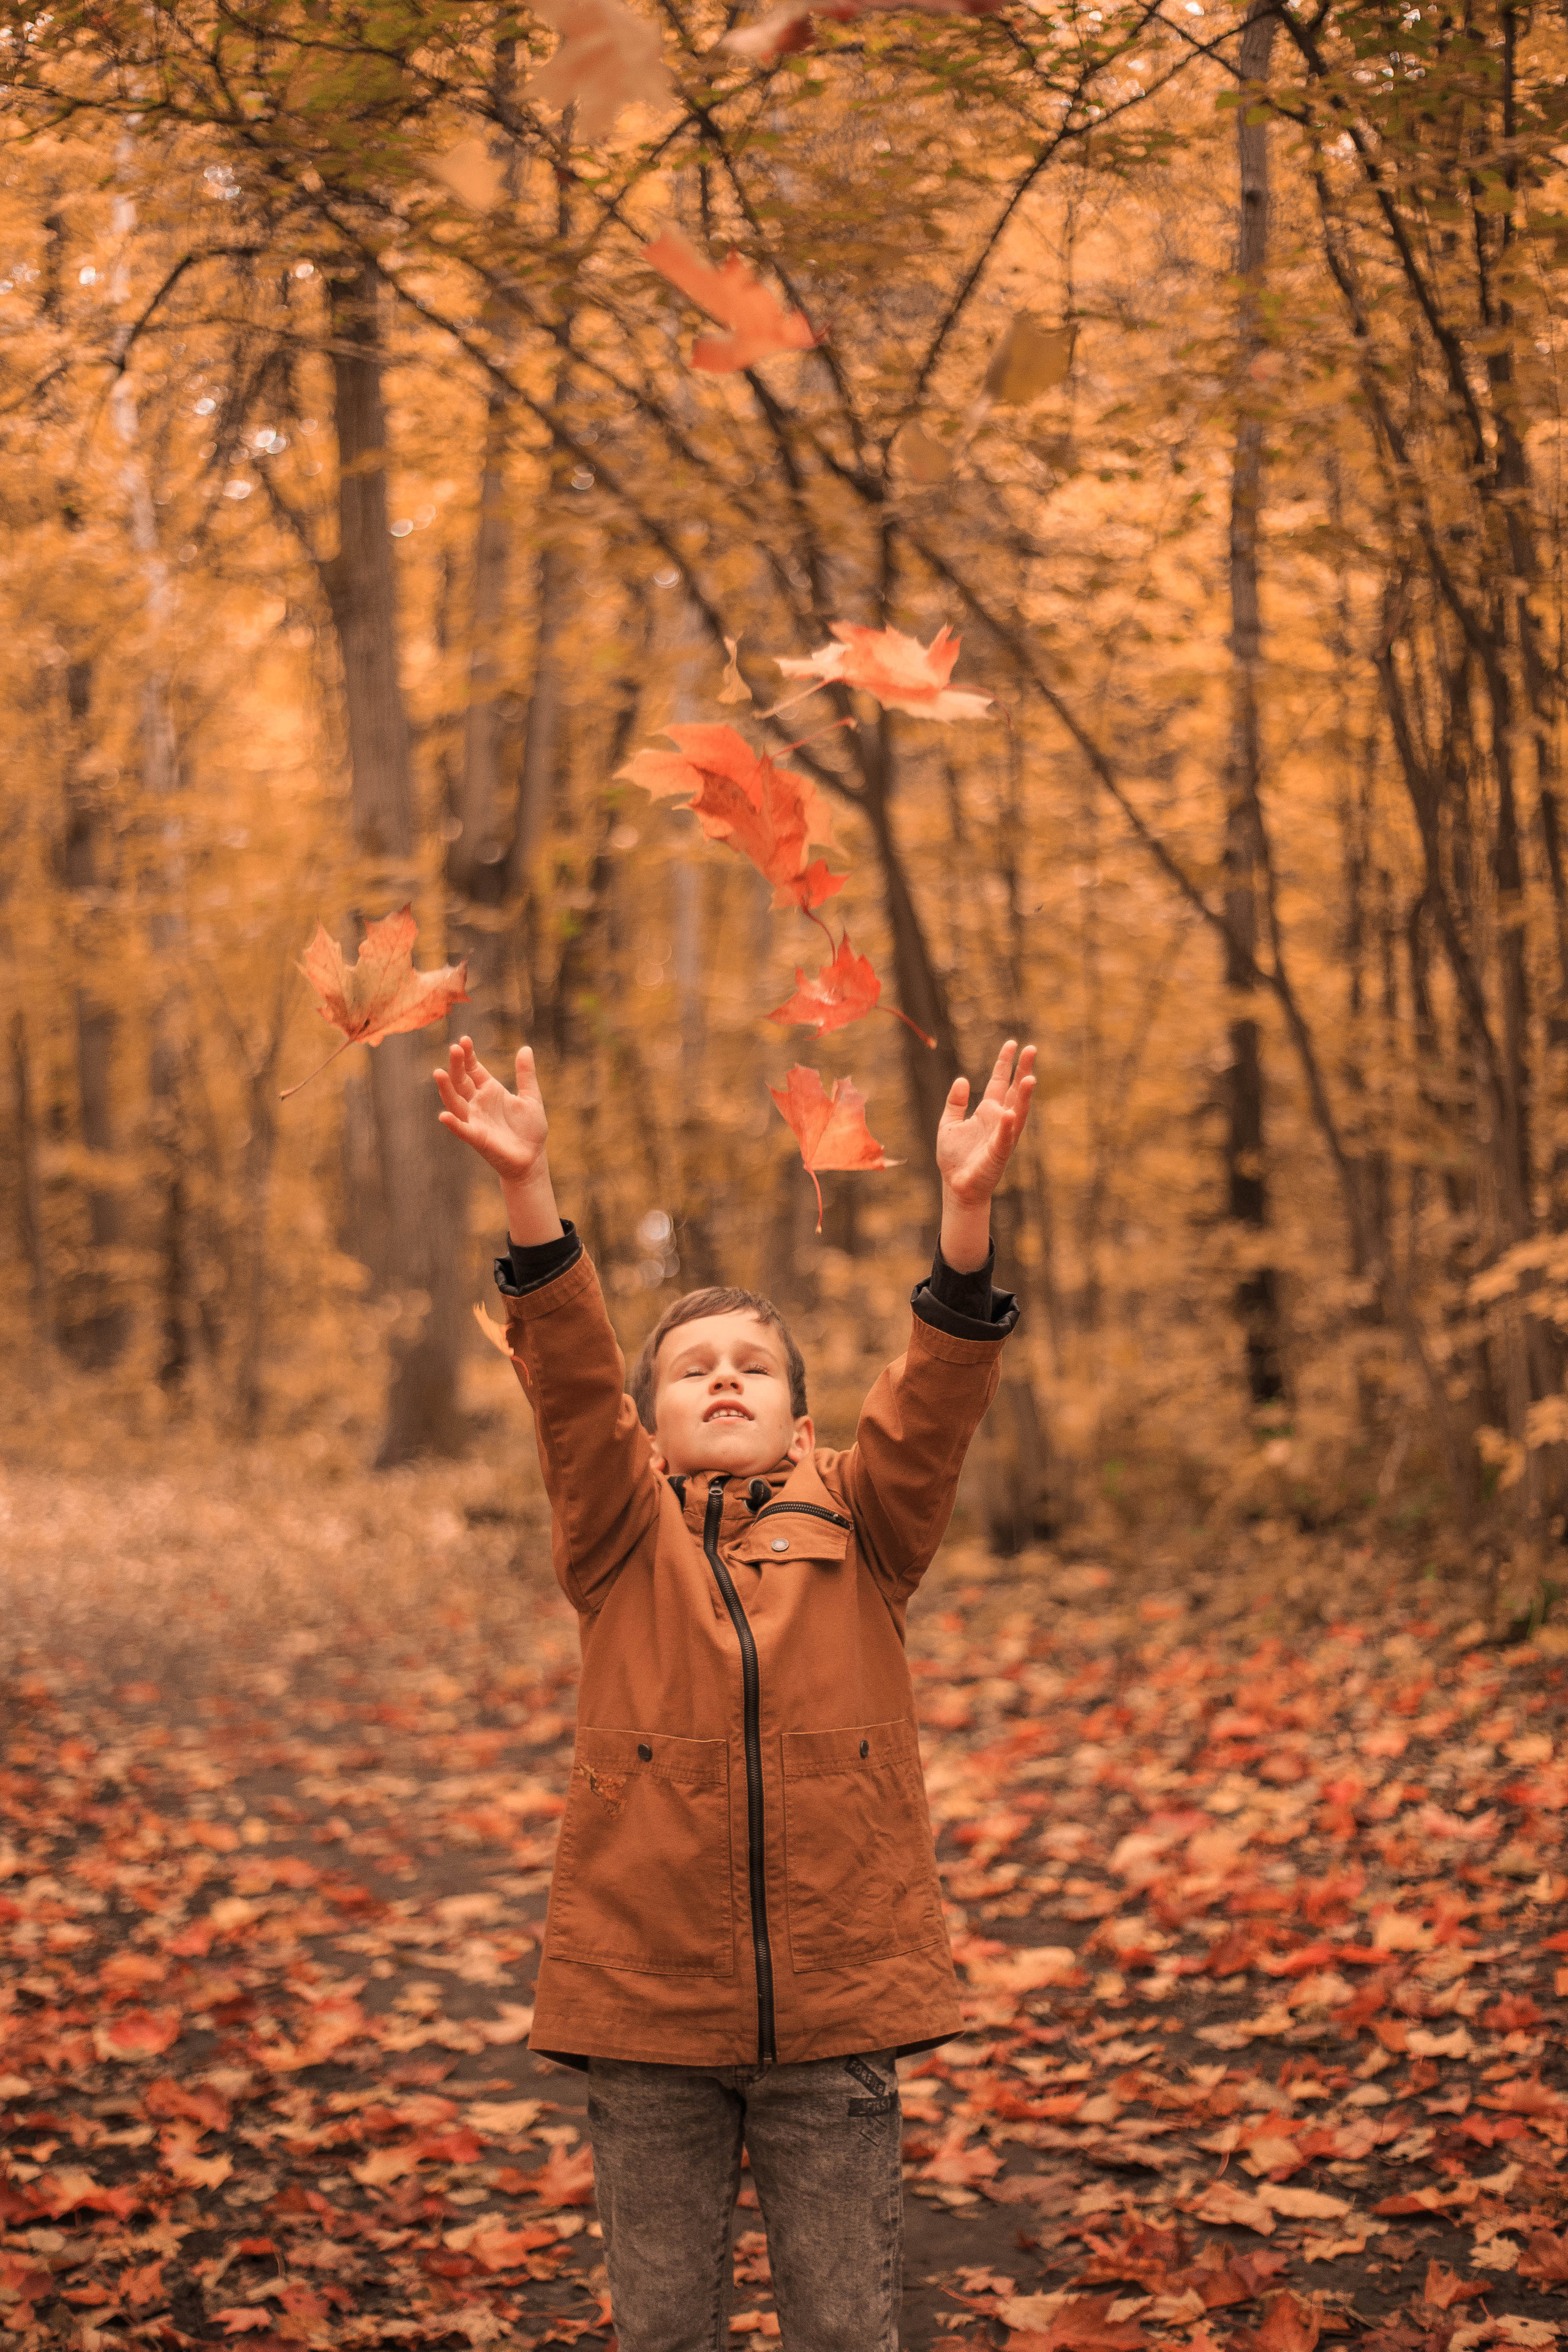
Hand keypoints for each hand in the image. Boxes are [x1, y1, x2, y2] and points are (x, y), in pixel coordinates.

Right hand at [435, 1038, 548, 1183]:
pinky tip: (443, 1116)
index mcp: (489, 1090)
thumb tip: (525, 1048)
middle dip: (457, 1065)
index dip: (468, 1056)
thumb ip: (526, 1075)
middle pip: (461, 1081)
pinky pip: (462, 1130)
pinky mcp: (477, 1138)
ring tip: (438, 1072)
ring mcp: (475, 1120)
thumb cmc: (529, 1129)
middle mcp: (477, 1103)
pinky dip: (453, 1124)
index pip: (473, 1069)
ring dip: (446, 1089)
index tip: (464, 1040)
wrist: (532, 1158)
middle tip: (455, 1048)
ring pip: (455, 1102)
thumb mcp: (531, 1097)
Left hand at [936, 1040, 1036, 1208]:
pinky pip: (1004, 1138)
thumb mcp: (949, 1123)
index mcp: (988, 1112)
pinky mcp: (997, 1154)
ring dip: (1023, 1097)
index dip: (1005, 1064)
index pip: (1000, 1082)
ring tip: (1030, 1078)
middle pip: (1014, 1092)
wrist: (956, 1186)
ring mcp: (1002, 1136)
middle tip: (1031, 1049)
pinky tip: (1010, 1113)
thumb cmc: (955, 1158)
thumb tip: (963, 1079)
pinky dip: (1007, 1126)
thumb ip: (955, 1102)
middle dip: (1022, 1071)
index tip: (1012, 1045)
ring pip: (1017, 1112)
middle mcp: (999, 1121)